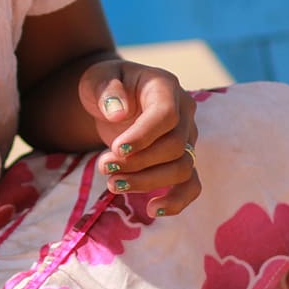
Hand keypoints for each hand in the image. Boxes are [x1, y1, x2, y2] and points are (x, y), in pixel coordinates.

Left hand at [77, 59, 200, 217]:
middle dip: (137, 162)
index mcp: (165, 87)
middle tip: (104, 167)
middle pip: (174, 146)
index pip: (166, 114)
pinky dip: (176, 201)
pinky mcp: (183, 159)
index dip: (144, 135)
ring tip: (113, 184)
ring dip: (147, 182)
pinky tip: (152, 209)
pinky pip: (191, 185)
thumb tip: (118, 113)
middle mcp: (184, 112)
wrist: (114, 99)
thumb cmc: (107, 87)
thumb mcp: (97, 79)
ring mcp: (187, 138)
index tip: (117, 150)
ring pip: (182, 168)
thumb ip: (105, 90)